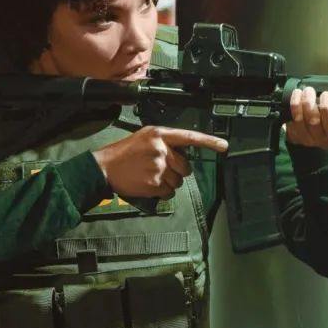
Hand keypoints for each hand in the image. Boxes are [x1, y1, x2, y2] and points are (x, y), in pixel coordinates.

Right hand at [93, 126, 227, 198]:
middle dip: (177, 171)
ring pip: (178, 181)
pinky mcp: (155, 183)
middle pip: (185, 166)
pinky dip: (162, 192)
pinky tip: (149, 185)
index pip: (189, 137)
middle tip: (160, 169)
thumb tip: (181, 155)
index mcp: (159, 135)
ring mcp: (159, 167)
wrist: (103, 168)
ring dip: (169, 182)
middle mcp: (161, 149)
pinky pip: (169, 192)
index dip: (209, 142)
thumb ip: (163, 143)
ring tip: (150, 177)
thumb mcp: (143, 138)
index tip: (224, 146)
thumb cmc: (122, 153)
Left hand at [286, 86, 327, 164]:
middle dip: (311, 103)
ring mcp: (306, 138)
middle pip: (313, 120)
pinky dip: (291, 109)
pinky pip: (290, 122)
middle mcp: (321, 138)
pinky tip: (295, 97)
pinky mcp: (295, 136)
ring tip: (302, 91)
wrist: (323, 154)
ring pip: (300, 120)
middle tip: (312, 90)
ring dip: (299, 103)